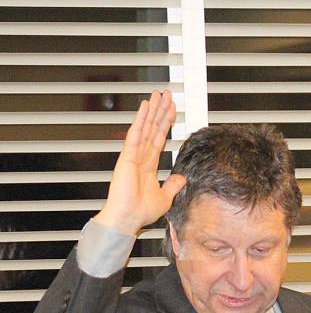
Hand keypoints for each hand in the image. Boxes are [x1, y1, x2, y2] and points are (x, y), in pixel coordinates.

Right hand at [94, 90, 186, 235]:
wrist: (127, 218)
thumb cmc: (140, 211)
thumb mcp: (165, 197)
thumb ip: (173, 185)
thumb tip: (181, 178)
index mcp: (148, 165)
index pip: (159, 138)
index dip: (165, 123)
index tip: (171, 110)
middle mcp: (141, 157)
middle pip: (152, 128)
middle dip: (160, 111)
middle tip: (166, 94)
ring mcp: (133, 155)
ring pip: (145, 127)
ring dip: (152, 110)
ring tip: (158, 95)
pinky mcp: (127, 156)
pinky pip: (136, 134)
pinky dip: (141, 120)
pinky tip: (145, 107)